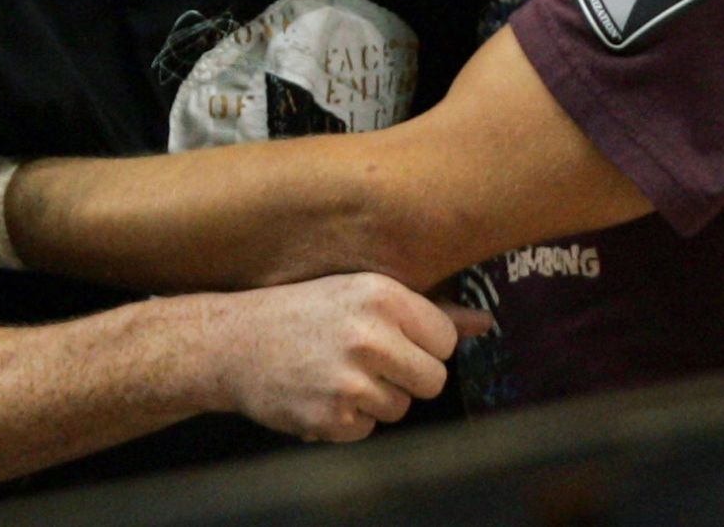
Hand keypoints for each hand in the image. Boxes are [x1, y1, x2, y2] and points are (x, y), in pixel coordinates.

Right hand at [203, 273, 489, 441]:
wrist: (236, 341)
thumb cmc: (308, 311)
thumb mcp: (364, 293)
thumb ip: (430, 311)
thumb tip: (486, 324)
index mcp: (383, 296)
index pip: (446, 340)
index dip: (423, 345)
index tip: (395, 339)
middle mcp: (369, 335)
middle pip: (433, 380)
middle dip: (408, 376)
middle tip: (371, 361)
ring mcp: (349, 380)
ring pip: (402, 408)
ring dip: (377, 398)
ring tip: (341, 372)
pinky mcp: (330, 418)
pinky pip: (369, 430)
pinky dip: (350, 419)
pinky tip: (323, 392)